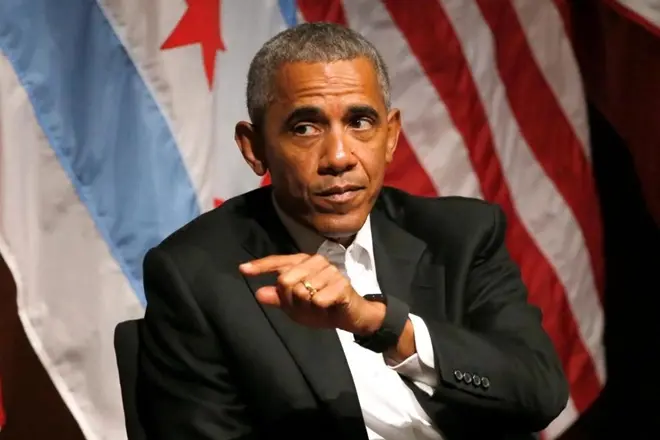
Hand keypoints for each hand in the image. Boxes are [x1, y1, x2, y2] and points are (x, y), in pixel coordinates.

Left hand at [239, 253, 384, 333]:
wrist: (352, 316)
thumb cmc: (323, 308)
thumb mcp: (297, 307)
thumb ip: (279, 299)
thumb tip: (259, 294)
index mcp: (304, 263)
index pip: (278, 262)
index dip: (260, 267)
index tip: (243, 270)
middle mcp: (316, 262)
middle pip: (285, 281)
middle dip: (290, 300)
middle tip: (305, 306)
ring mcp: (330, 271)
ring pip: (302, 292)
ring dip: (308, 307)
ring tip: (319, 307)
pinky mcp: (341, 284)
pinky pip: (317, 300)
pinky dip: (319, 309)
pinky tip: (328, 308)